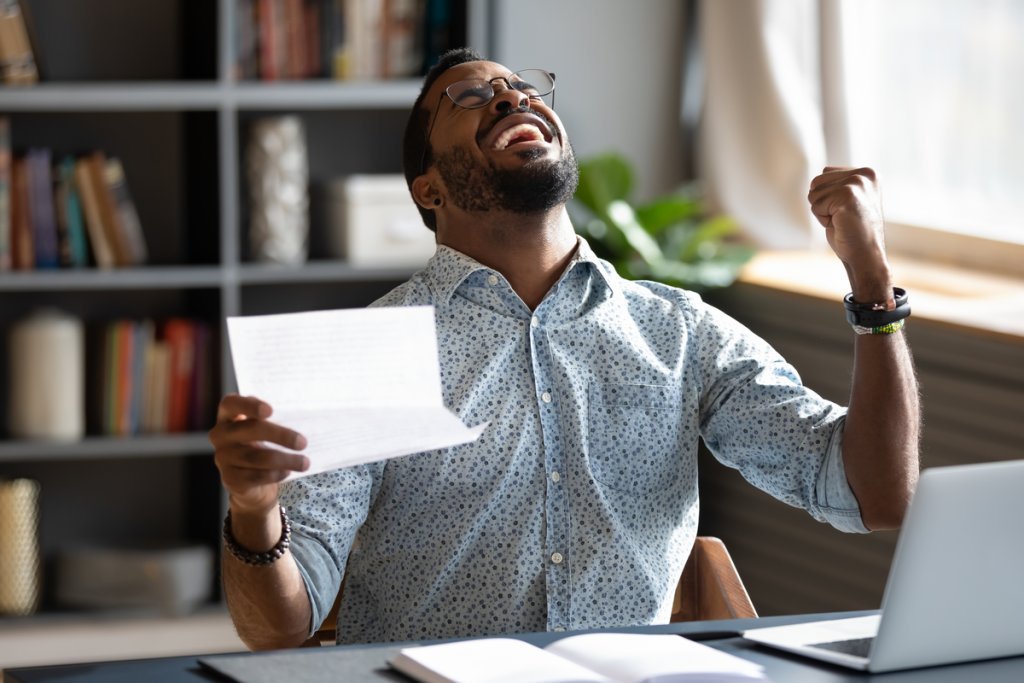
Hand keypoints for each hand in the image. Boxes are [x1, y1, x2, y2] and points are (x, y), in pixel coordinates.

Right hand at [210, 394, 308, 515]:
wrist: (252, 483)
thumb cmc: (261, 447)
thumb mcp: (264, 431)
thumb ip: (272, 421)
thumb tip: (302, 418)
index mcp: (227, 416)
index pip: (231, 403)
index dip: (249, 405)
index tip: (270, 411)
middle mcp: (220, 435)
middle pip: (252, 430)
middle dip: (281, 435)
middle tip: (303, 442)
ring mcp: (223, 458)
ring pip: (259, 457)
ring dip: (286, 460)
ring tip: (305, 462)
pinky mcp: (230, 479)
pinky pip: (258, 475)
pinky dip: (277, 474)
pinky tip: (288, 472)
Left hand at [807, 167, 891, 300]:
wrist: (866, 254)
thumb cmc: (853, 231)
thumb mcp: (847, 201)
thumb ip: (836, 186)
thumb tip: (813, 182)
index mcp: (867, 173)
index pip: (825, 173)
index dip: (827, 196)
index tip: (845, 209)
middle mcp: (865, 174)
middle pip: (817, 181)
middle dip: (822, 203)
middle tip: (842, 217)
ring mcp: (857, 183)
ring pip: (814, 193)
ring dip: (823, 211)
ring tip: (842, 220)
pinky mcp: (848, 196)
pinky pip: (816, 206)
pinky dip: (822, 219)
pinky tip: (840, 224)